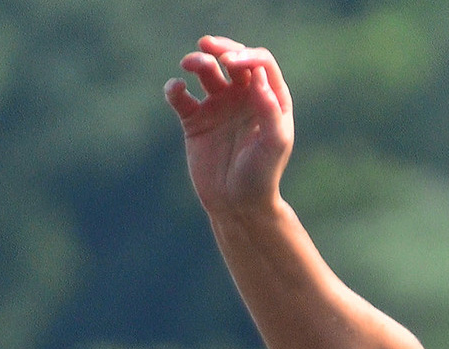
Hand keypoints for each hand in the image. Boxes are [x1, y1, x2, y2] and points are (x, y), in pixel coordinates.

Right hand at [163, 36, 294, 216]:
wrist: (237, 204)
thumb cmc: (262, 175)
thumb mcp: (274, 144)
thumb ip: (270, 110)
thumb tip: (258, 77)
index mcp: (270, 100)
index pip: (261, 63)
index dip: (247, 55)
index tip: (232, 63)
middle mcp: (245, 98)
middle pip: (233, 59)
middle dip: (221, 48)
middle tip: (207, 45)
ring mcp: (219, 107)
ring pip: (206, 71)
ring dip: (197, 61)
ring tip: (189, 65)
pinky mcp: (195, 119)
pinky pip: (180, 96)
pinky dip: (174, 88)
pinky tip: (176, 90)